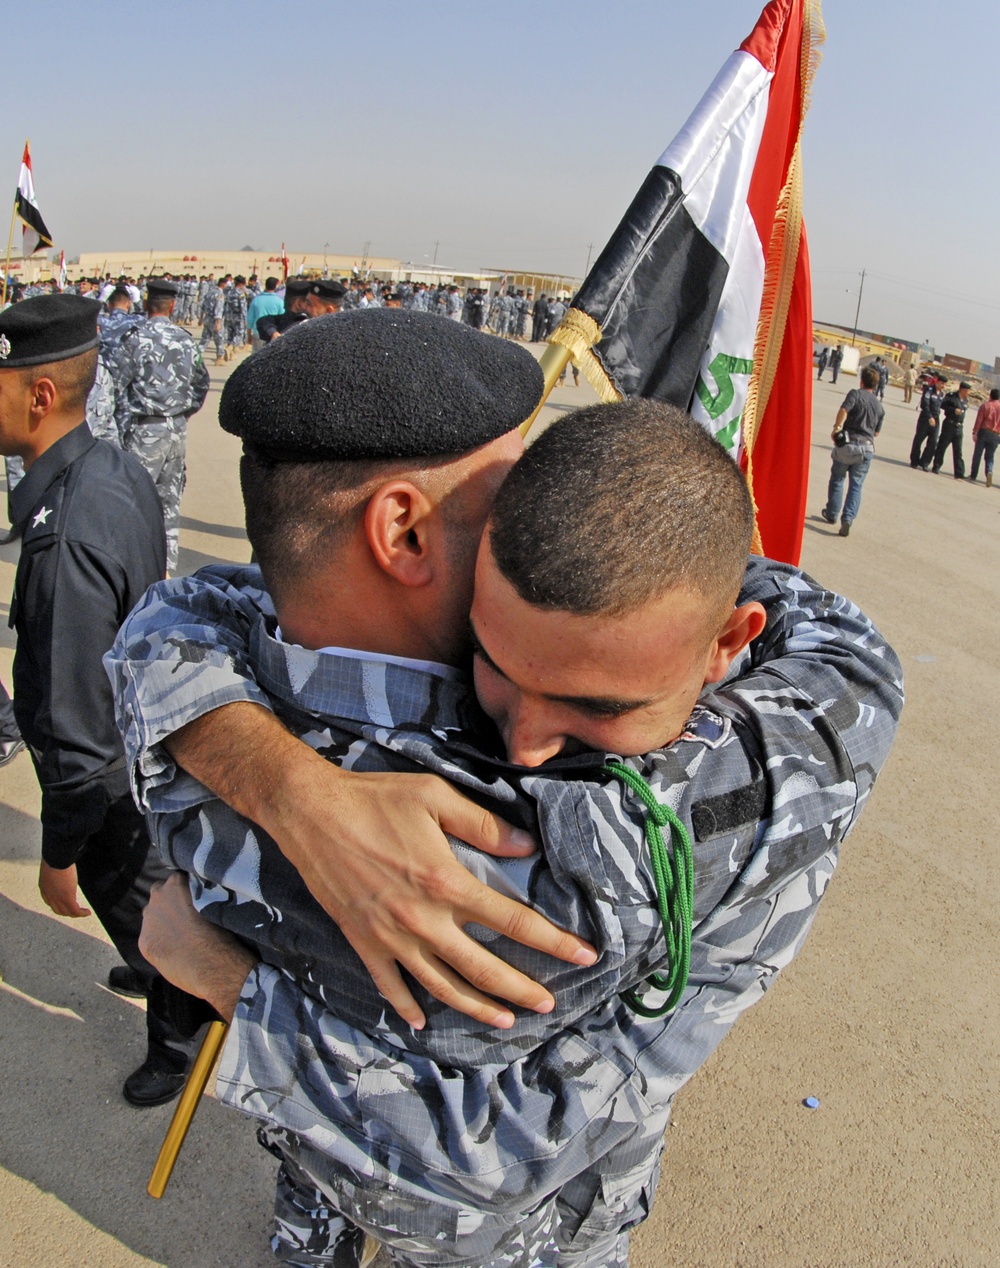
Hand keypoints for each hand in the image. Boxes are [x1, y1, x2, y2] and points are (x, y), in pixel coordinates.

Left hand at [39, 861, 90, 917]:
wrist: (56, 858)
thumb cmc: (55, 857)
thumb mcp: (53, 866)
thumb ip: (56, 870)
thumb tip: (63, 865)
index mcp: (44, 887)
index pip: (50, 902)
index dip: (58, 905)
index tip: (65, 904)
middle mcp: (49, 896)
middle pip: (58, 910)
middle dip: (67, 912)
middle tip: (75, 911)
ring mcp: (58, 898)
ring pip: (66, 912)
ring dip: (75, 914)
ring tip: (83, 913)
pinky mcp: (68, 897)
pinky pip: (75, 910)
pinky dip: (82, 913)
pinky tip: (88, 912)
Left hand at [139, 873, 255, 1021]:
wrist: (211, 962)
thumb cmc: (222, 930)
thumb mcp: (215, 902)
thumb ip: (201, 896)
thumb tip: (200, 898)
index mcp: (177, 882)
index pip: (178, 878)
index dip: (185, 888)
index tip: (194, 897)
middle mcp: (158, 896)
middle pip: (160, 893)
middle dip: (169, 901)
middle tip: (185, 914)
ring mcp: (149, 920)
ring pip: (152, 915)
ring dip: (161, 920)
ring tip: (178, 934)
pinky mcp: (144, 941)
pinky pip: (150, 937)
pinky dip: (159, 941)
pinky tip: (172, 949)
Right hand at [167, 703, 596, 1030]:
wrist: (308, 811)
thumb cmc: (375, 798)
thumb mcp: (435, 797)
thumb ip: (484, 824)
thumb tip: (527, 846)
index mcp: (447, 882)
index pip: (514, 922)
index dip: (554, 941)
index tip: (585, 956)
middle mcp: (423, 919)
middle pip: (483, 968)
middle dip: (522, 990)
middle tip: (551, 1005)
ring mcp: (390, 936)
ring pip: (442, 986)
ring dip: (477, 1008)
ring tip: (506, 1021)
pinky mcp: (362, 941)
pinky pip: (390, 985)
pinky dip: (407, 1007)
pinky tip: (424, 1022)